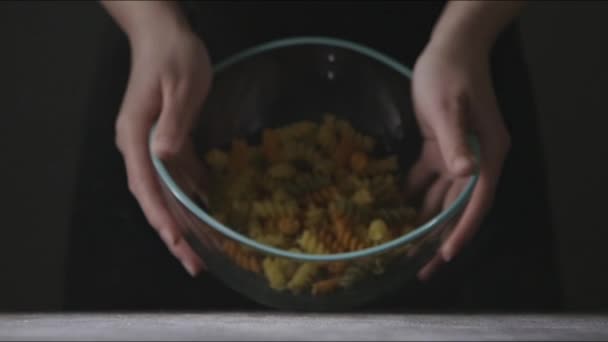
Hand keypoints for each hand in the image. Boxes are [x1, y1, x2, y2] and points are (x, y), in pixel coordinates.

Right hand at [114, 23, 211, 275]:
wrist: (164, 35)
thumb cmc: (172, 55)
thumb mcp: (180, 85)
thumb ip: (174, 122)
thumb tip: (165, 157)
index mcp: (136, 136)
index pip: (146, 184)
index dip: (161, 216)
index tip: (176, 241)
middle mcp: (139, 147)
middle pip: (154, 198)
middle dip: (175, 233)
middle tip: (196, 263)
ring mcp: (151, 146)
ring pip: (167, 192)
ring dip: (185, 221)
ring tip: (204, 250)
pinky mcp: (166, 142)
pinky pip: (178, 176)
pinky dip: (193, 195)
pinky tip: (209, 207)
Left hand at [408, 38, 510, 280]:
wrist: (449, 49)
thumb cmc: (450, 76)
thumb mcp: (448, 109)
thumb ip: (455, 143)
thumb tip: (465, 174)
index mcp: (487, 155)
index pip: (476, 202)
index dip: (461, 230)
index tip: (444, 256)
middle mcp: (476, 160)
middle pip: (459, 206)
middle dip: (440, 235)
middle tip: (420, 266)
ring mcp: (459, 154)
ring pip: (442, 195)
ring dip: (425, 218)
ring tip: (405, 245)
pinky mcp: (440, 145)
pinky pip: (428, 176)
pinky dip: (415, 191)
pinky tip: (396, 206)